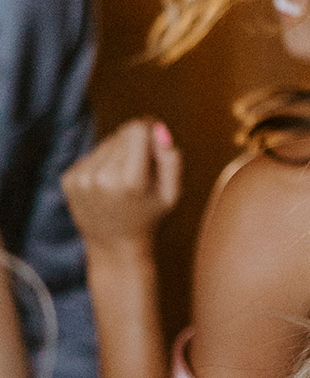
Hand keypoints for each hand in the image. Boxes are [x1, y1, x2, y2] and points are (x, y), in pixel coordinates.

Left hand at [62, 119, 181, 244]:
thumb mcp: (172, 194)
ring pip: (105, 144)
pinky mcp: (68, 180)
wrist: (115, 249)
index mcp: (131, 182)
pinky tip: (106, 187)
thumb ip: (171, 159)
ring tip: (122, 182)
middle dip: (134, 145)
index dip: (148, 130)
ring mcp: (82, 180)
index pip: (136, 129)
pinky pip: (90, 156)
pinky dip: (101, 166)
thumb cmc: (150, 218)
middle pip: (121, 134)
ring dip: (116, 156)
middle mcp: (102, 178)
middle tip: (140, 172)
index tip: (155, 141)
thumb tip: (157, 128)